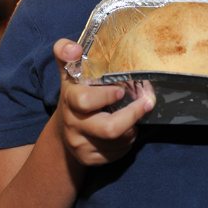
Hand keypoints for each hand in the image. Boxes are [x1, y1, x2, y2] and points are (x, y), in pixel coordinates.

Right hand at [53, 39, 155, 165]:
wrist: (62, 131)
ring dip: (133, 128)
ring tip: (134, 115)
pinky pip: (118, 153)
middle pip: (110, 129)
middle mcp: (73, 124)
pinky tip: (126, 130)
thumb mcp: (69, 73)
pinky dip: (128, 141)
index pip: (85, 100)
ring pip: (120, 141)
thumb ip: (66, 53)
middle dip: (133, 116)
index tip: (122, 89)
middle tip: (146, 104)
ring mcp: (80, 145)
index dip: (107, 96)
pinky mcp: (90, 160)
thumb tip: (74, 47)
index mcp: (70, 100)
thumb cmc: (74, 95)